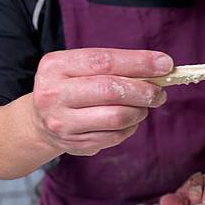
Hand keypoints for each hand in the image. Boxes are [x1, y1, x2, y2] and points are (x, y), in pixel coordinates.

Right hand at [31, 48, 172, 155]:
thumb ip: (115, 65)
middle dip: (143, 91)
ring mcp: (63, 122)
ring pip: (117, 117)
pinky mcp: (75, 143)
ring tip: (143, 106)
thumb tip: (160, 67)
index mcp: (56, 66)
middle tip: (159, 93)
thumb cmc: (71, 87)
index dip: (138, 62)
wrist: (39, 122)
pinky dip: (130, 127)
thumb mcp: (81, 68)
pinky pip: (115, 136)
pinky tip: (129, 121)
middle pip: (111, 90)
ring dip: (139, 111)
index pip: (104, 61)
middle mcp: (55, 94)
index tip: (165, 64)